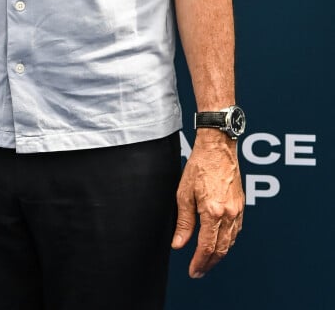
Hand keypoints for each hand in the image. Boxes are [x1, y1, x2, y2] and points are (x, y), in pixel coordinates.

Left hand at [171, 131, 243, 277]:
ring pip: (231, 242)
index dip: (199, 262)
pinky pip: (236, 231)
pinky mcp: (241, 205)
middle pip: (221, 249)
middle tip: (199, 271)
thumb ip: (183, 222)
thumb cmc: (199, 166)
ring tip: (207, 260)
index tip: (193, 271)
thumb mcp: (184, 193)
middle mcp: (228, 213)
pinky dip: (228, 241)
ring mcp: (237, 210)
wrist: (217, 148)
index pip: (206, 247)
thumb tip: (179, 244)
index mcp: (212, 211)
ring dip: (219, 254)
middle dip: (209, 264)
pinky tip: (220, 242)